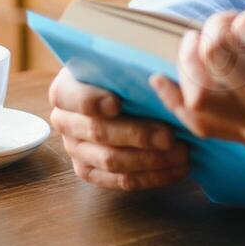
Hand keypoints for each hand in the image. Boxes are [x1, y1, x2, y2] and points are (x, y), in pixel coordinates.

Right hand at [48, 66, 189, 190]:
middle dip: (137, 135)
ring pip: (111, 161)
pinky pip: (120, 181)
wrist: (115, 93)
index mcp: (65, 90)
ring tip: (181, 153)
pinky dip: (151, 177)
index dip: (93, 101)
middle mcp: (64, 122)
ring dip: (150, 160)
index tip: (116, 103)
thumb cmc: (121, 75)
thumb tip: (160, 82)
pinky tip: (175, 169)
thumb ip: (132, 72)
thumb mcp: (121, 65)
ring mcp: (75, 150)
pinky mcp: (90, 171)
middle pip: (98, 133)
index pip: (75, 97)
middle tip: (168, 136)